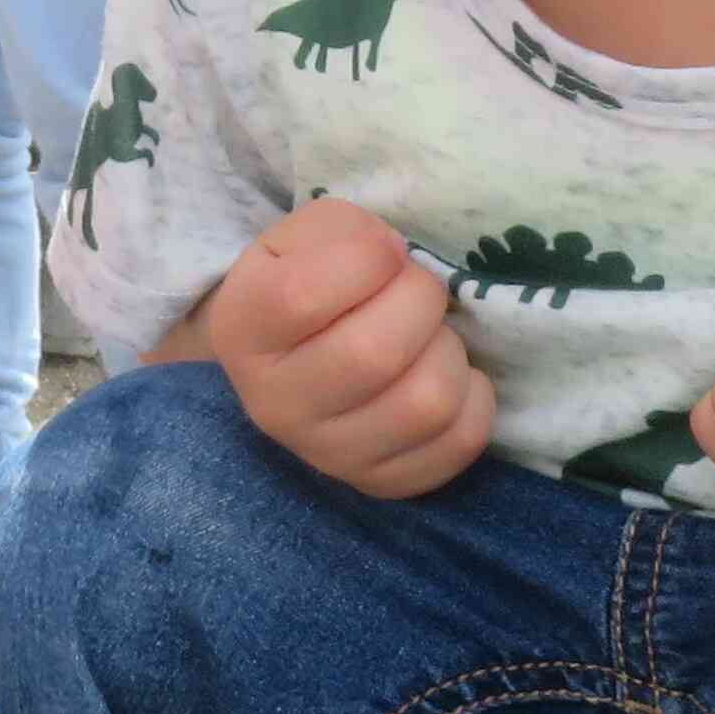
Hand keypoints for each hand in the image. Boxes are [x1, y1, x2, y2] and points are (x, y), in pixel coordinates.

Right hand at [206, 198, 496, 495]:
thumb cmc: (305, 280)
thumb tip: (395, 260)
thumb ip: (341, 230)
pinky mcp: (380, 483)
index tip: (384, 251)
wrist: (293, 357)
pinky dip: (472, 397)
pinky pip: (459, 442)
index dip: (366, 257)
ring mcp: (328, 455)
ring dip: (448, 351)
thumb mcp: (301, 237)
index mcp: (243, 331)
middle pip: (375, 355)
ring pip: (426, 404)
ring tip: (428, 336)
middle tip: (415, 290)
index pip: (302, 297)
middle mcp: (275, 405)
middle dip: (419, 300)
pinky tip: (443, 373)